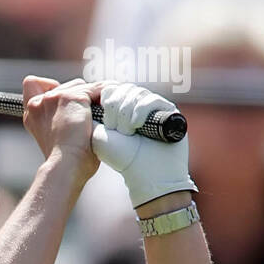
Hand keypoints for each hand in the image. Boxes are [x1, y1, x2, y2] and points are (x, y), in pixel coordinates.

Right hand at [22, 76, 101, 189]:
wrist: (65, 168)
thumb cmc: (65, 164)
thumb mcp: (56, 140)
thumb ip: (61, 121)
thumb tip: (85, 115)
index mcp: (32, 114)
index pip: (33, 83)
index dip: (49, 87)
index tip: (62, 101)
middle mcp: (39, 103)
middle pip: (67, 86)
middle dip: (79, 98)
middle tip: (87, 119)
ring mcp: (54, 98)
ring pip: (81, 86)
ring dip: (91, 100)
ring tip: (96, 120)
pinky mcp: (72, 97)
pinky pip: (96, 89)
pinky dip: (105, 98)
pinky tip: (108, 112)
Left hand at [90, 82, 196, 208]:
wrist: (147, 175)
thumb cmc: (123, 159)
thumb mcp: (100, 136)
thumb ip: (95, 114)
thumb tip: (96, 92)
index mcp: (122, 109)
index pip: (112, 90)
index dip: (108, 103)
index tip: (108, 125)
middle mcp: (138, 105)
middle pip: (123, 89)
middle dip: (116, 110)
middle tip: (119, 131)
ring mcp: (154, 106)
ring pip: (136, 92)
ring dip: (127, 113)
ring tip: (128, 132)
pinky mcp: (168, 110)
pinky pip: (151, 99)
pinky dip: (141, 110)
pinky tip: (137, 124)